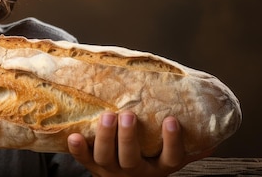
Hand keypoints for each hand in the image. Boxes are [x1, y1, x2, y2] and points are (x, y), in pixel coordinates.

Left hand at [67, 111, 212, 176]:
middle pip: (131, 158)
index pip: (171, 157)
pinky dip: (77, 149)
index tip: (171, 120)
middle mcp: (136, 171)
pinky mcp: (93, 166)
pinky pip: (83, 159)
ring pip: (106, 157)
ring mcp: (112, 170)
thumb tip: (213, 132)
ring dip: (104, 137)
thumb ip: (189, 146)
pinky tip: (73, 136)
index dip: (172, 141)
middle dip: (128, 137)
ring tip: (106, 116)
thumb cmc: (151, 159)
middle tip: (127, 115)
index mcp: (160, 167)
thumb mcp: (171, 156)